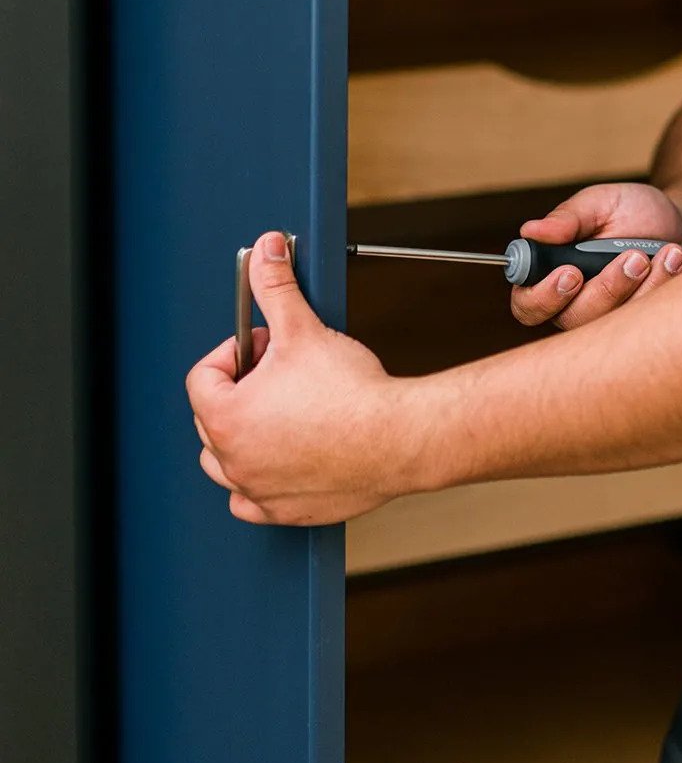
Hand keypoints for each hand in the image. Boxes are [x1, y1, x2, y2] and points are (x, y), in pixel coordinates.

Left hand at [186, 232, 423, 526]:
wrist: (399, 438)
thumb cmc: (353, 395)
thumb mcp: (304, 329)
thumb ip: (276, 287)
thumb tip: (265, 252)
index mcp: (226, 416)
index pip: (202, 377)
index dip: (233, 353)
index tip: (264, 347)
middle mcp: (233, 458)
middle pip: (211, 417)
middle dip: (241, 390)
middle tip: (280, 373)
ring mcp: (257, 488)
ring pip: (223, 463)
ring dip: (241, 437)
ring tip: (279, 413)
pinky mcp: (284, 510)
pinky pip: (249, 501)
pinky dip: (257, 482)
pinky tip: (283, 458)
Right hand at [509, 180, 681, 331]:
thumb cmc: (633, 213)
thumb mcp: (601, 203)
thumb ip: (569, 217)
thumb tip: (531, 230)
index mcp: (553, 275)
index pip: (528, 304)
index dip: (544, 297)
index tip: (573, 273)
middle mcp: (577, 305)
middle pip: (575, 321)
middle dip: (610, 288)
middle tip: (637, 257)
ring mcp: (612, 321)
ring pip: (617, 326)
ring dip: (648, 285)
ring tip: (669, 252)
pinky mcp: (644, 328)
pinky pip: (652, 326)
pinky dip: (671, 289)